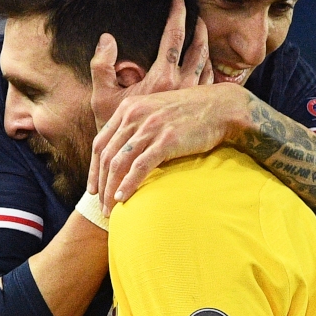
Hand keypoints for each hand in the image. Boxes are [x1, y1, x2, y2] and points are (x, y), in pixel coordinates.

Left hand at [88, 83, 247, 214]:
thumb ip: (139, 127)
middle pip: (106, 156)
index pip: (100, 142)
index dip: (93, 169)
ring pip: (119, 163)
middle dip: (101, 184)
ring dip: (111, 189)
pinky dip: (128, 184)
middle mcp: (135, 116)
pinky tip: (124, 198)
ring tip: (110, 209)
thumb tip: (126, 154)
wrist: (221, 107)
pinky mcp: (166, 140)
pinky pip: (140, 166)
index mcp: (129, 108)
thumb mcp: (157, 112)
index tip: (94, 188)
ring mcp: (150, 127)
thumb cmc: (192, 113)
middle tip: (100, 205)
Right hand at [89, 0, 210, 129]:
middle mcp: (182, 86)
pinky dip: (210, 70)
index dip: (177, 14)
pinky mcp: (195, 109)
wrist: (131, 163)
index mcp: (162, 79)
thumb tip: (107, 38)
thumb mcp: (101, 98)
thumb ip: (102, 66)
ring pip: (207, 66)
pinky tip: (207, 65)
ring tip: (203, 35)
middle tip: (198, 14)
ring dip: (206, 47)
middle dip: (199, 28)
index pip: (173, 37)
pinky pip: (209, 83)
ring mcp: (191, 98)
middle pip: (198, 48)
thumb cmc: (114, 131)